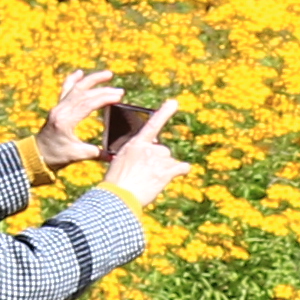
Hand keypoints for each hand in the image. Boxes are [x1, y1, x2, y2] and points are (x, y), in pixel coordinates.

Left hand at [29, 67, 120, 169]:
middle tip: (120, 90)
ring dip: (92, 80)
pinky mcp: (58, 107)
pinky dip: (73, 80)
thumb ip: (96, 153)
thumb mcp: (77, 156)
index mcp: (66, 121)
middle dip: (103, 90)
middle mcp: (61, 110)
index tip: (118, 96)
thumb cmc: (55, 156)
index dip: (104, 99)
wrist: (37, 155)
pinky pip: (65, 89)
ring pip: (76, 88)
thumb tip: (114, 156)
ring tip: (108, 74)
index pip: (87, 104)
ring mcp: (58, 107)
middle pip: (84, 94)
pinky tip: (80, 72)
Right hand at [99, 90, 188, 207]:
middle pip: (162, 151)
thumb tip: (146, 156)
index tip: (174, 102)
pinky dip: (182, 170)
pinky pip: (182, 167)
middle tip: (144, 175)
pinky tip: (177, 175)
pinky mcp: (166, 171)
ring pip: (170, 161)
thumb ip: (135, 154)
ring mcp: (158, 159)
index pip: (152, 125)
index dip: (164, 113)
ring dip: (164, 170)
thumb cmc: (117, 183)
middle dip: (157, 162)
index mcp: (135, 143)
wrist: (119, 197)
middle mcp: (149, 148)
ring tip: (150, 181)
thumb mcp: (120, 162)